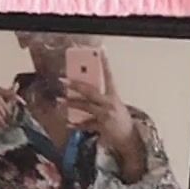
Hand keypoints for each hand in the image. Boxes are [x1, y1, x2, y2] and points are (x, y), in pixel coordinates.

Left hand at [64, 54, 145, 181]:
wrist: (129, 138)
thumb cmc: (120, 120)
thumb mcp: (114, 106)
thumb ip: (101, 99)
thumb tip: (84, 93)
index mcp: (114, 95)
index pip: (109, 75)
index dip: (105, 63)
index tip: (101, 51)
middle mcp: (109, 103)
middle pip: (90, 91)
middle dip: (76, 85)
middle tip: (63, 81)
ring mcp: (106, 114)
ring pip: (85, 106)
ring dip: (71, 103)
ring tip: (60, 101)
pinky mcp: (102, 126)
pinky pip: (86, 124)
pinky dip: (77, 125)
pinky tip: (69, 124)